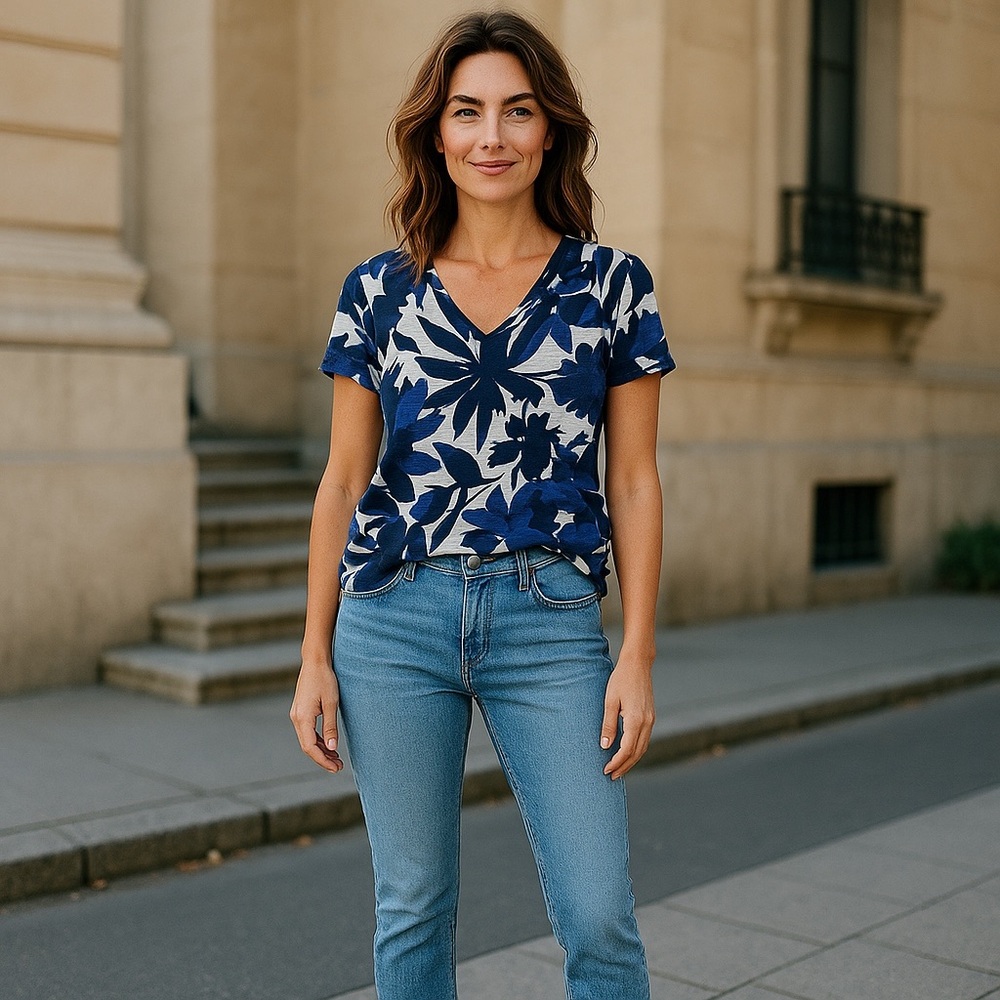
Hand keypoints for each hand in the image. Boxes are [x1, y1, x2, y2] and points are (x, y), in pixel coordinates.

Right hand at [289, 658, 343, 772]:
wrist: (315, 662)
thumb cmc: (325, 680)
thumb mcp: (331, 703)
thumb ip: (330, 727)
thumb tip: (332, 748)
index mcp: (302, 718)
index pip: (310, 747)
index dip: (322, 760)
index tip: (336, 768)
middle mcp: (296, 718)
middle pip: (307, 746)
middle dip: (322, 758)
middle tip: (339, 766)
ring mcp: (297, 715)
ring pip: (307, 739)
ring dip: (321, 750)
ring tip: (336, 758)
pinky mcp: (300, 711)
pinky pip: (307, 731)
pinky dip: (317, 740)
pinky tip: (329, 744)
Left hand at [600, 657, 654, 779]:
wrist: (638, 664)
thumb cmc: (621, 679)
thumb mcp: (610, 701)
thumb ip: (608, 724)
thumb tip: (604, 746)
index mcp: (636, 720)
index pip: (626, 750)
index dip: (616, 762)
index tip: (606, 770)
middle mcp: (647, 723)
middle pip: (637, 753)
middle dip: (624, 766)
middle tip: (611, 776)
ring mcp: (651, 720)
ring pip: (643, 748)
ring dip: (631, 760)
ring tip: (618, 769)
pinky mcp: (651, 716)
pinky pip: (645, 739)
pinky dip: (636, 750)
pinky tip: (627, 753)